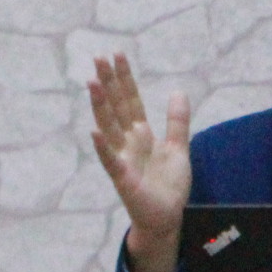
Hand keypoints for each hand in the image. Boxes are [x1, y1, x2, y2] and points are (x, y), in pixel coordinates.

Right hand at [88, 53, 191, 271]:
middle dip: (108, 83)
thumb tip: (177, 91)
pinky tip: (94, 131)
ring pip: (109, 126)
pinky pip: (111, 160)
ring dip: (100, 105)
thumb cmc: (168, 185)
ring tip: (92, 82)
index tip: (117, 54)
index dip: (124, 78)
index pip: (131, 100)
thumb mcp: (178, 148)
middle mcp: (128, 142)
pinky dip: (103, 146)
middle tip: (98, 58)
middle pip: (116, 107)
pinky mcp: (122, 178)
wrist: (167, 217)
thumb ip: (177, 121)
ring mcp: (123, 158)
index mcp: (141, 134)